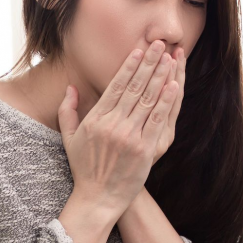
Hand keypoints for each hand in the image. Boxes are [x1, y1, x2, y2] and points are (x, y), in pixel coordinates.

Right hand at [58, 40, 178, 217]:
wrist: (97, 198)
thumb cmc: (84, 168)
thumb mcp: (69, 137)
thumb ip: (68, 110)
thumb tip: (70, 87)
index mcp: (96, 118)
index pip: (116, 85)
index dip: (130, 65)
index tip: (140, 50)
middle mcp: (113, 124)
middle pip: (135, 87)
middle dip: (149, 63)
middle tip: (160, 44)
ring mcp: (129, 136)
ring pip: (148, 99)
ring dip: (161, 76)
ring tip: (170, 58)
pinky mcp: (144, 149)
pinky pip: (157, 120)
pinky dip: (166, 101)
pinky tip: (174, 86)